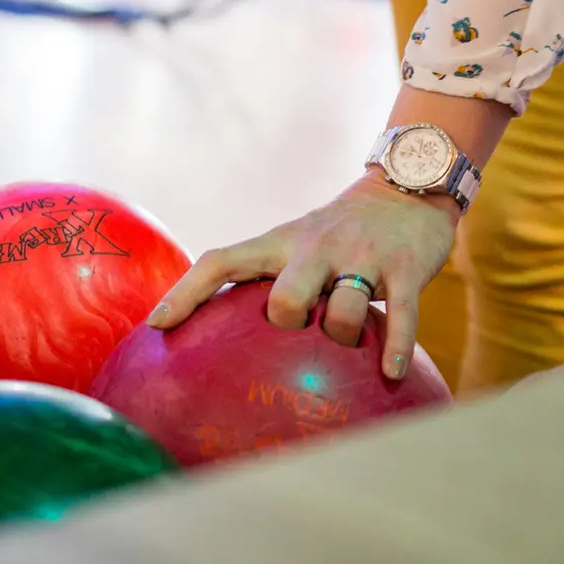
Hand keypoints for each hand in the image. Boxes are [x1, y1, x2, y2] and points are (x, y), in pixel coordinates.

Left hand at [149, 172, 457, 379]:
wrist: (406, 190)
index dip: (186, 292)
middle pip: (285, 297)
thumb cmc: (338, 235)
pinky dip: (396, 347)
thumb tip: (220, 340)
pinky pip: (401, 316)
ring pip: (344, 310)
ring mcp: (362, 257)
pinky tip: (391, 374)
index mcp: (280, 243)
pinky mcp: (405, 268)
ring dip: (344, 336)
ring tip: (350, 346)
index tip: (157, 325)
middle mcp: (316, 247)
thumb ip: (268, 280)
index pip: (221, 261)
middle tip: (296, 335)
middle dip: (286, 324)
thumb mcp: (296, 245)